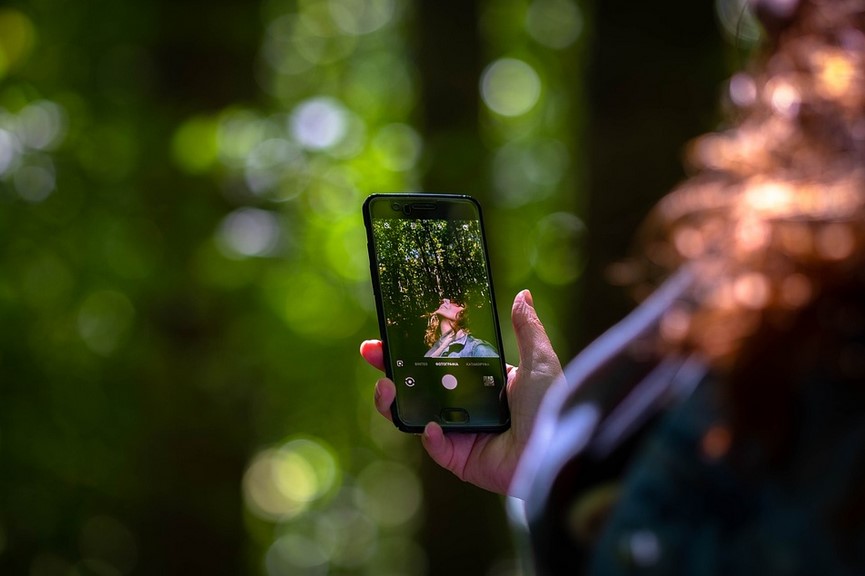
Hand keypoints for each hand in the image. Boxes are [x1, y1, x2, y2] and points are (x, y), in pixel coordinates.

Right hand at [359, 289, 562, 494]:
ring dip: (395, 403)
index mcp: (482, 382)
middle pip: (419, 387)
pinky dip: (430, 436)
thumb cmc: (553, 405)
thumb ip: (527, 329)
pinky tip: (434, 426)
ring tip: (385, 387)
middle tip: (371, 352)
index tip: (389, 332)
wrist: (559, 451)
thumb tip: (523, 294)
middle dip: (390, 371)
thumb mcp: (540, 360)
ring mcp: (462, 434)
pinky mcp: (462, 460)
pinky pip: (436, 447)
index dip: (413, 349)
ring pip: (416, 417)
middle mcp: (467, 407)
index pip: (439, 362)